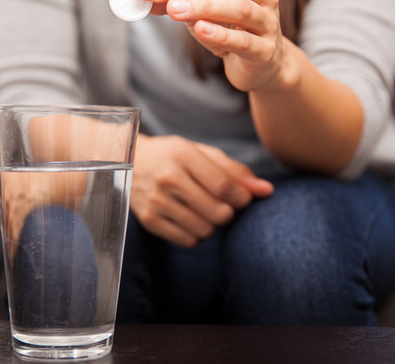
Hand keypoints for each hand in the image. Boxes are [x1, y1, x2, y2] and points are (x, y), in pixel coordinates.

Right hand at [131, 134, 272, 247]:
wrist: (127, 162)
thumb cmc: (172, 156)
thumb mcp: (201, 153)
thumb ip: (235, 171)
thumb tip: (267, 190)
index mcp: (183, 155)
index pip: (224, 185)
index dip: (242, 197)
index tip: (244, 197)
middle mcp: (167, 178)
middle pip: (218, 212)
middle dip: (230, 212)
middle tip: (224, 204)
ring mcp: (156, 201)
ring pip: (205, 230)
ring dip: (213, 225)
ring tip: (206, 211)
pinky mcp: (149, 220)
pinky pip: (188, 241)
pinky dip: (197, 235)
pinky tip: (192, 220)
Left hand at [135, 0, 286, 92]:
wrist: (261, 65)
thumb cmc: (230, 30)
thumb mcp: (201, 11)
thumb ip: (176, 1)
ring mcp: (268, 21)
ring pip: (238, 7)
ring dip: (203, 6)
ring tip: (173, 10)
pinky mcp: (266, 50)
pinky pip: (243, 40)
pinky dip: (221, 34)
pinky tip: (200, 30)